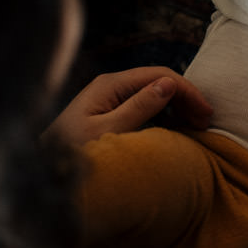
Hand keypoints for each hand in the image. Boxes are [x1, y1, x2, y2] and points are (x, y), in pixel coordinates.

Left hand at [41, 66, 212, 146]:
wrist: (41, 171)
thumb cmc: (72, 152)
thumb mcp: (109, 131)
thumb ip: (139, 107)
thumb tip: (169, 84)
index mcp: (111, 85)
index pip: (160, 76)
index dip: (187, 91)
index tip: (206, 113)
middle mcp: (111, 85)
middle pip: (158, 81)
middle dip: (185, 97)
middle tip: (206, 121)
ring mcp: (109, 98)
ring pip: (153, 93)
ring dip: (177, 106)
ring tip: (196, 125)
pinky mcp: (109, 112)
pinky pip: (144, 106)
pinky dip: (164, 114)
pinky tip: (176, 128)